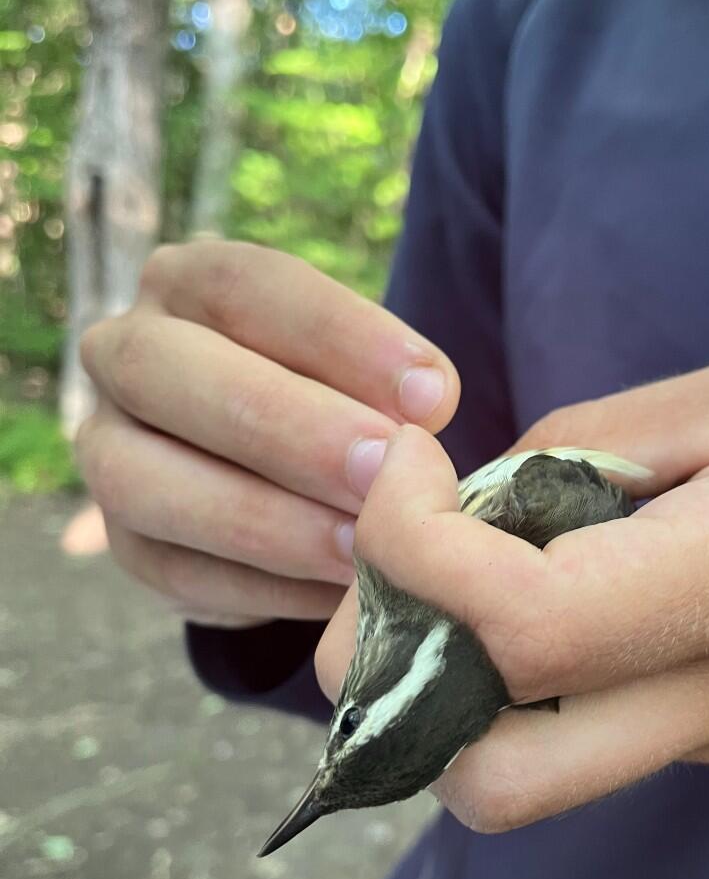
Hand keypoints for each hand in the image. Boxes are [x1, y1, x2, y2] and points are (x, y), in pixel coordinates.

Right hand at [76, 241, 458, 625]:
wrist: (298, 484)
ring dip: (264, 519)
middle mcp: (126, 354)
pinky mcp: (128, 545)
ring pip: (144, 481)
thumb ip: (390, 380)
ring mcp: (107, 451)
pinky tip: (334, 595)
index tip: (431, 395)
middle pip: (169, 373)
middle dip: (286, 426)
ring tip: (361, 547)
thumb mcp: (365, 369)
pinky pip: (175, 571)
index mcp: (188, 283)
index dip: (340, 337)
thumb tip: (426, 405)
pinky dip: (260, 587)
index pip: (246, 286)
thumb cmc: (343, 400)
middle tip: (382, 469)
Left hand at [315, 357, 708, 830]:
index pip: (527, 630)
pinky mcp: (702, 745)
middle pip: (490, 781)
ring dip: (429, 693)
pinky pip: (557, 749)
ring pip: (509, 787)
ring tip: (438, 576)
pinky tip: (514, 593)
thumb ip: (593, 443)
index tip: (406, 467)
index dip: (417, 552)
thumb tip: (473, 498)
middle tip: (388, 567)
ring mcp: (706, 740)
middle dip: (388, 681)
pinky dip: (491, 688)